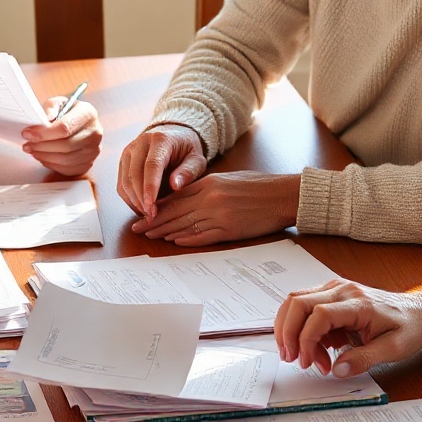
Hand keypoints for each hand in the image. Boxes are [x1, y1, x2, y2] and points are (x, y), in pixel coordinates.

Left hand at [21, 98, 101, 177]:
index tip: (28, 133)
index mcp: (88, 114)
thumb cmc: (67, 113)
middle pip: (66, 145)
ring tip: (33, 150)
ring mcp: (93, 150)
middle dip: (42, 146)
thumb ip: (50, 107)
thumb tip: (46, 118)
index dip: (44, 133)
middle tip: (28, 144)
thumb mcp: (58, 103)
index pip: (65, 127)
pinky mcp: (88, 163)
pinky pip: (68, 169)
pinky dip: (52, 165)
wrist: (78, 124)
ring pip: (66, 159)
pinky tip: (43, 157)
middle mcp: (95, 133)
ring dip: (45, 156)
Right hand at [116, 123, 207, 222]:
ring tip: (148, 215)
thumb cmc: (187, 151)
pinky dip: (129, 199)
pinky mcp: (123, 162)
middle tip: (152, 216)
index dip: (150, 187)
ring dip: (134, 201)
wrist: (174, 137)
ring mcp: (128, 152)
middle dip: (141, 199)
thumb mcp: (196, 160)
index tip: (151, 206)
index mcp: (160, 139)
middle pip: (134, 174)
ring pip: (125, 181)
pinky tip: (141, 208)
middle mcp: (140, 143)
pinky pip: (121, 185)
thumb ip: (188, 172)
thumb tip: (175, 185)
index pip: (152, 165)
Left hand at [131, 171, 301, 245]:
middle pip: (175, 212)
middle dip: (154, 221)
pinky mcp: (229, 230)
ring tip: (151, 237)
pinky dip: (187, 239)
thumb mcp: (228, 180)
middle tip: (138, 229)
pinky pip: (203, 236)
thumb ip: (206, 188)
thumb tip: (186, 199)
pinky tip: (175, 241)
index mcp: (209, 183)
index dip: (157, 207)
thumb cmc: (259, 186)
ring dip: (166, 232)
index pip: (175, 197)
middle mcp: (210, 198)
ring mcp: (219, 215)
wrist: (283, 195)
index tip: (144, 214)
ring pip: (185, 225)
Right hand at [275, 278, 421, 376]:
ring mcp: (335, 289)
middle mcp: (342, 290)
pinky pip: (305, 306)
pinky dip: (302, 328)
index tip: (307, 362)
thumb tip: (338, 370)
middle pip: (298, 302)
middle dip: (288, 333)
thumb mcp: (394, 349)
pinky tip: (318, 347)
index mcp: (358, 303)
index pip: (318, 314)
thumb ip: (364, 359)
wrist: (420, 312)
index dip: (306, 339)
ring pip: (296, 302)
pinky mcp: (332, 295)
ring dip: (291, 330)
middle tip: (292, 359)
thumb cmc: (409, 327)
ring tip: (305, 357)